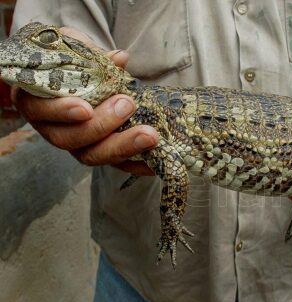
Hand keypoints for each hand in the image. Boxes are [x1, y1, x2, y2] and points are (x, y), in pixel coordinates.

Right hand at [13, 27, 157, 175]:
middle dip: (101, 127)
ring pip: (93, 155)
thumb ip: (91, 54)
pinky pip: (115, 165)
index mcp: (37, 101)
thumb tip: (120, 59)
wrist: (79, 72)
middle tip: (128, 105)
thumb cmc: (68, 59)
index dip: (62, 112)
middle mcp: (52, 128)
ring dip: (123, 147)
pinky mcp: (99, 152)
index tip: (86, 108)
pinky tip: (155, 163)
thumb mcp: (74, 48)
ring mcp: (77, 144)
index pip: (42, 111)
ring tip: (151, 135)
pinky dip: (136, 165)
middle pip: (70, 140)